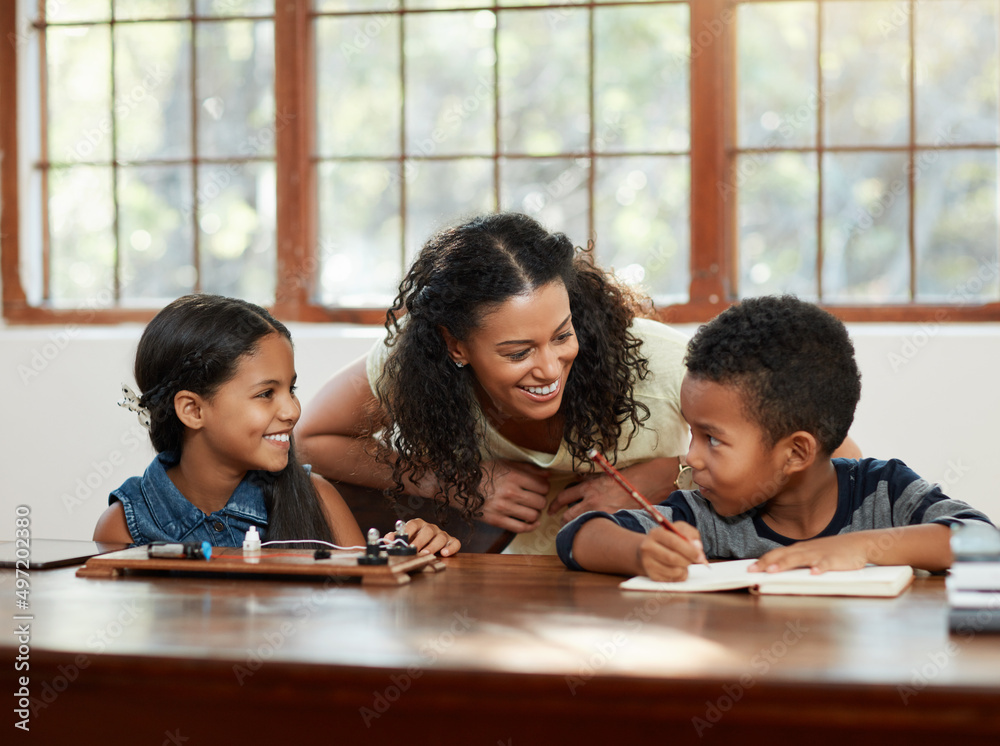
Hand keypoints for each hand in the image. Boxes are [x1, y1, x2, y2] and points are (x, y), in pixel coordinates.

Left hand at [385, 518, 460, 556]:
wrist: (428, 548)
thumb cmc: (413, 543)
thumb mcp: (404, 540)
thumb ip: (396, 539)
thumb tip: (388, 540)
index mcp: (418, 525)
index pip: (413, 524)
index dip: (408, 531)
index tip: (403, 539)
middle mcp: (431, 528)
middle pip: (428, 530)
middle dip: (421, 540)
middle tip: (415, 550)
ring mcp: (442, 534)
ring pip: (441, 537)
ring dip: (434, 545)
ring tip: (427, 554)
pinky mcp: (451, 542)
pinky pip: (455, 543)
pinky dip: (451, 548)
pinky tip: (445, 554)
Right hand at [477, 460, 549, 532]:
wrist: (461, 486)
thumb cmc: (484, 473)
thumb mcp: (505, 464)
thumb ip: (528, 468)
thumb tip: (548, 475)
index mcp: (514, 476)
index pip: (543, 486)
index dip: (544, 487)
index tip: (540, 488)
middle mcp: (510, 492)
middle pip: (540, 502)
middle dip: (541, 500)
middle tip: (535, 498)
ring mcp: (503, 508)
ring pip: (533, 516)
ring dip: (536, 513)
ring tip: (531, 509)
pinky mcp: (497, 520)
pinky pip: (520, 528)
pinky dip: (531, 527)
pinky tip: (533, 522)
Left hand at [549, 474, 641, 525]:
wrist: (645, 483)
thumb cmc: (625, 477)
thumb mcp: (602, 476)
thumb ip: (589, 483)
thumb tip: (577, 487)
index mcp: (588, 488)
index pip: (563, 497)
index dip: (554, 505)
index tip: (551, 510)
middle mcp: (592, 501)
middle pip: (568, 516)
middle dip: (563, 521)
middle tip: (562, 523)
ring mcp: (602, 512)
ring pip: (580, 524)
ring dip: (576, 527)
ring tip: (575, 529)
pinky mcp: (612, 520)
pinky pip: (597, 528)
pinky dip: (593, 530)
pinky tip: (594, 532)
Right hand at [637, 522, 705, 581]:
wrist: (652, 550)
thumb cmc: (670, 539)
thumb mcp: (680, 530)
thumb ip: (690, 534)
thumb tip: (697, 546)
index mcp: (655, 533)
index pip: (673, 542)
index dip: (689, 550)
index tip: (701, 556)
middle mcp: (647, 547)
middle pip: (672, 558)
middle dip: (688, 560)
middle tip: (697, 560)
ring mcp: (648, 562)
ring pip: (674, 571)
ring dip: (685, 569)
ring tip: (684, 562)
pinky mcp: (652, 575)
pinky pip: (672, 580)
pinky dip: (680, 576)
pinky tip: (678, 568)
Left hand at [749, 534, 870, 573]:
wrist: (858, 544)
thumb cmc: (832, 551)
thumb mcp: (811, 555)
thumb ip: (796, 562)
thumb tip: (778, 571)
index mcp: (799, 549)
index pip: (776, 554)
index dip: (762, 561)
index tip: (749, 568)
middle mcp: (806, 550)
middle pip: (783, 556)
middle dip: (767, 563)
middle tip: (754, 571)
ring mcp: (819, 554)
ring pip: (799, 559)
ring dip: (785, 564)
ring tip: (773, 571)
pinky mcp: (834, 560)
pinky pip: (825, 564)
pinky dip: (818, 568)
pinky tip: (813, 573)